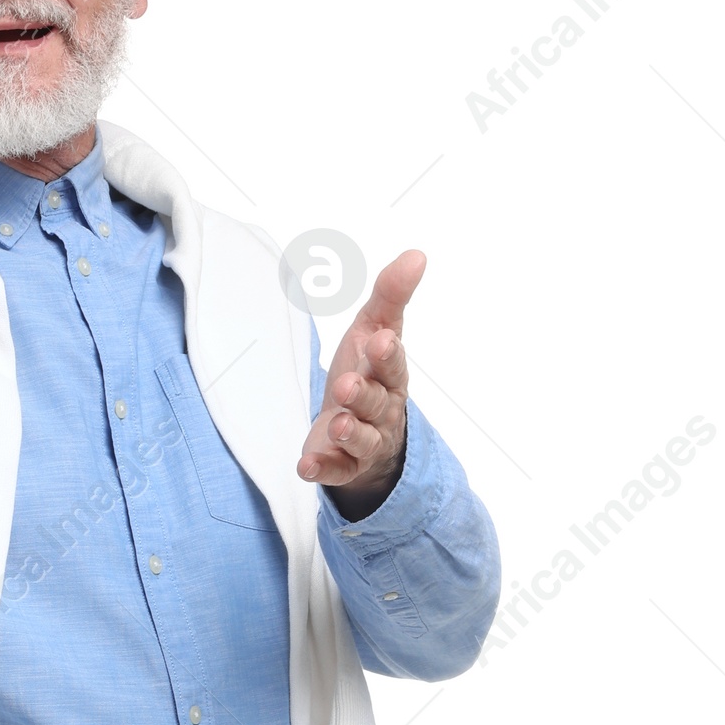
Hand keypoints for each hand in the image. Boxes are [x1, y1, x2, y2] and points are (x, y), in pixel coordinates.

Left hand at [298, 249, 424, 516]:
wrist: (357, 424)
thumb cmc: (367, 372)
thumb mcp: (374, 329)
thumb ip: (391, 295)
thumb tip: (416, 255)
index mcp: (389, 375)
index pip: (392, 365)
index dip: (387, 355)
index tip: (380, 341)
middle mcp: (381, 410)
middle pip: (377, 403)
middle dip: (364, 395)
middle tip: (347, 385)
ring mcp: (363, 441)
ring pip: (361, 439)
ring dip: (349, 432)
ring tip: (338, 424)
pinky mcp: (342, 465)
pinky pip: (336, 470)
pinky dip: (323, 469)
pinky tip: (307, 466)